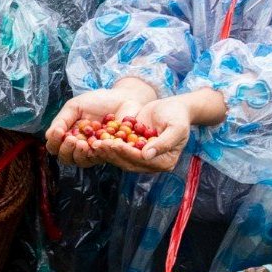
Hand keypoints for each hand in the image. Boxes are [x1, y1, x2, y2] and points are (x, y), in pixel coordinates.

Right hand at [46, 82, 153, 164]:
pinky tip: (97, 144)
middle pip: (66, 158)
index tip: (58, 132)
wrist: (124, 98)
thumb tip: (49, 135)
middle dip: (66, 150)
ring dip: (79, 154)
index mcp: (68, 135)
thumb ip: (62, 120)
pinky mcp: (110, 153)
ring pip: (81, 162)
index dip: (54, 143)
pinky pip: (101, 158)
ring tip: (82, 144)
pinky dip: (97, 152)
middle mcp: (80, 146)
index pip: (55, 147)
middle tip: (72, 139)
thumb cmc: (98, 101)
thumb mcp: (75, 106)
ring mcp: (95, 151)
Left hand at [50, 83, 220, 174]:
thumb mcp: (176, 127)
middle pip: (129, 162)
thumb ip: (164, 142)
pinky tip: (95, 138)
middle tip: (98, 144)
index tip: (114, 144)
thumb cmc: (177, 116)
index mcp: (165, 162)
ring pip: (121, 158)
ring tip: (94, 142)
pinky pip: (118, 150)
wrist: (173, 108)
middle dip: (113, 153)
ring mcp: (141, 158)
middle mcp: (152, 163)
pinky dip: (107, 145)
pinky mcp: (133, 150)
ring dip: (107, 151)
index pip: (142, 160)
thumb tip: (147, 155)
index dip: (127, 153)